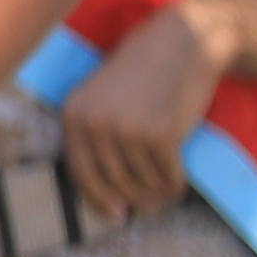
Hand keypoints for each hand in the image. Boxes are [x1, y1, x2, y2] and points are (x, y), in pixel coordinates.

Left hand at [57, 1, 224, 221]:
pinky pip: (166, 174)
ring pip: (140, 180)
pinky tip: (179, 187)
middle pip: (111, 181)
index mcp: (73, 114)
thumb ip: (96, 131)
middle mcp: (95, 124)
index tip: (114, 213)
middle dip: (131, 200)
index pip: (80, 171)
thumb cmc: (145, 70)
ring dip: (155, 194)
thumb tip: (106, 186)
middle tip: (147, 209)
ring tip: (165, 196)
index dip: (97, 197)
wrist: (183, 42)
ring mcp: (127, 130)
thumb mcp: (103, 95)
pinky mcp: (160, 135)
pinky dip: (174, 185)